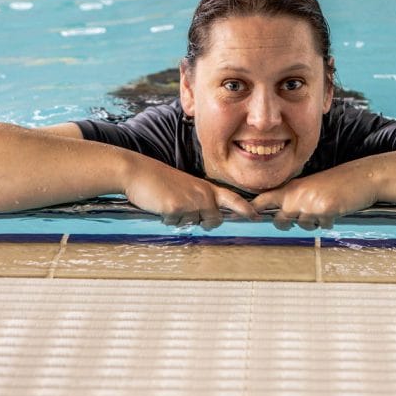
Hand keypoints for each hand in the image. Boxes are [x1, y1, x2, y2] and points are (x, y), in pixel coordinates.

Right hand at [124, 158, 258, 229]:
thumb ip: (198, 199)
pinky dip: (166, 218)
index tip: (256, 216)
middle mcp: (202, 194)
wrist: (138, 171)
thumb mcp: (184, 185)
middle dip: (204, 222)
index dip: (244, 209)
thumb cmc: (158, 179)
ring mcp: (190, 201)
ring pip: (191, 224)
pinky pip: (174, 224)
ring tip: (167, 201)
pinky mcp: (176, 208)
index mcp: (205, 187)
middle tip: (184, 208)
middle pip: (214, 220)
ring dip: (179, 219)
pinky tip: (159, 205)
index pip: (231, 199)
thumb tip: (205, 218)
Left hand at [252, 161, 381, 230]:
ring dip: (313, 222)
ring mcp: (310, 203)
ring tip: (325, 208)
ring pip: (302, 225)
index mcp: (292, 187)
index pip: (264, 199)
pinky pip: (322, 226)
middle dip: (287, 224)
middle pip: (279, 221)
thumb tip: (282, 217)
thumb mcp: (311, 186)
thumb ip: (296, 198)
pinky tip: (336, 210)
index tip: (250, 217)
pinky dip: (329, 222)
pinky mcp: (324, 211)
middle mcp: (297, 195)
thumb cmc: (338, 182)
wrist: (362, 177)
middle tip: (305, 215)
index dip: (254, 209)